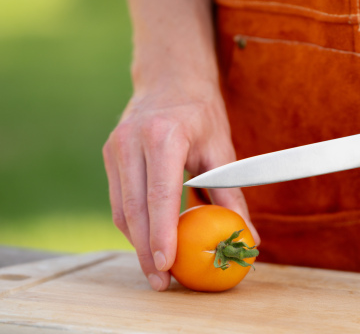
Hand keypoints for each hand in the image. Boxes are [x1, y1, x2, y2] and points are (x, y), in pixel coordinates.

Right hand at [103, 78, 258, 290]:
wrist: (170, 77)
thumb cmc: (201, 111)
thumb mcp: (222, 149)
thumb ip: (232, 194)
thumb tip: (250, 237)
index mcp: (163, 136)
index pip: (159, 196)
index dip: (161, 235)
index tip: (167, 265)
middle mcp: (132, 141)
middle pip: (134, 209)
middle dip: (145, 250)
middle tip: (161, 282)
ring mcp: (115, 146)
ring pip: (121, 208)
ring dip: (136, 242)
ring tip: (155, 269)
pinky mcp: (109, 153)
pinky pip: (118, 198)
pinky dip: (132, 224)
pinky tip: (147, 240)